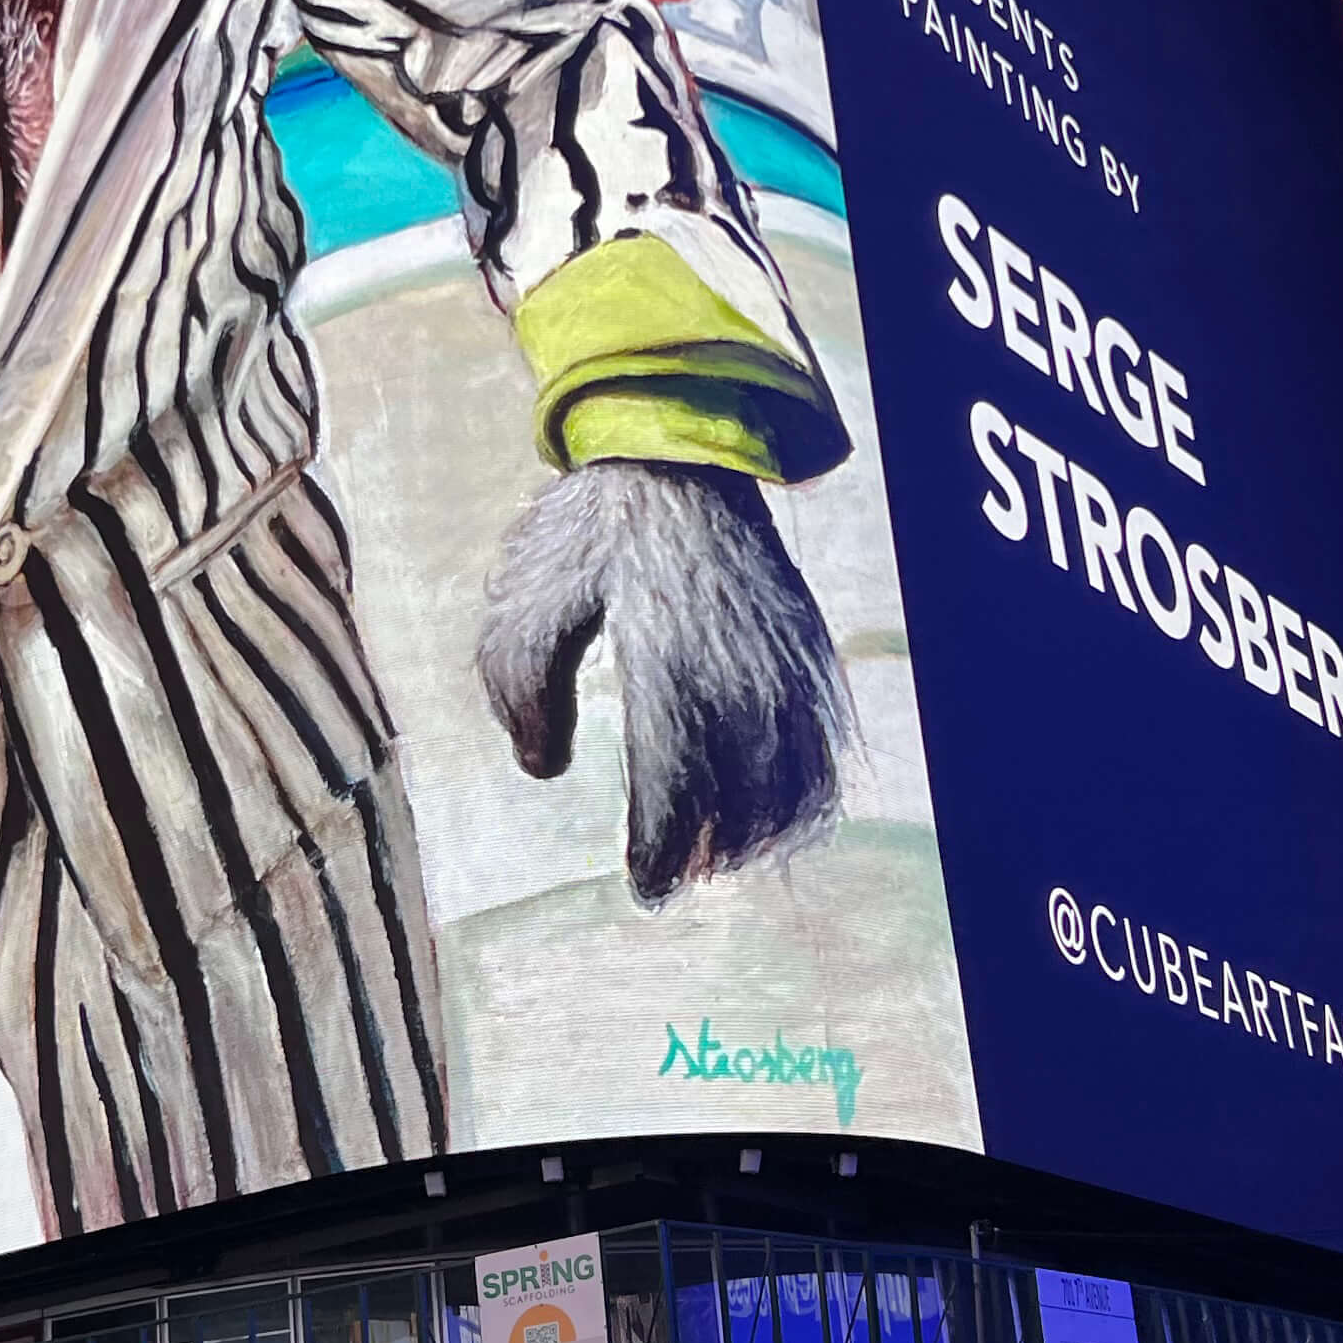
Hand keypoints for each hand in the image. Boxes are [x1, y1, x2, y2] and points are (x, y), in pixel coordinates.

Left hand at [478, 459, 848, 902]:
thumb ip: (526, 702)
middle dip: (706, 857)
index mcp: (667, 668)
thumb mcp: (520, 614)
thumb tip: (547, 770)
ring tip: (715, 857)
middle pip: (740, 806)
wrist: (671, 452)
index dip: (660, 855)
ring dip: (758, 837)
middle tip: (669, 882)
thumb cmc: (583, 538)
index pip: (675, 793)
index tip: (643, 890)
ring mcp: (783, 664)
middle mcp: (739, 674)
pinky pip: (823, 747)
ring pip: (793, 786)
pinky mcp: (806, 652)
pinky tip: (773, 817)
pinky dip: (805, 797)